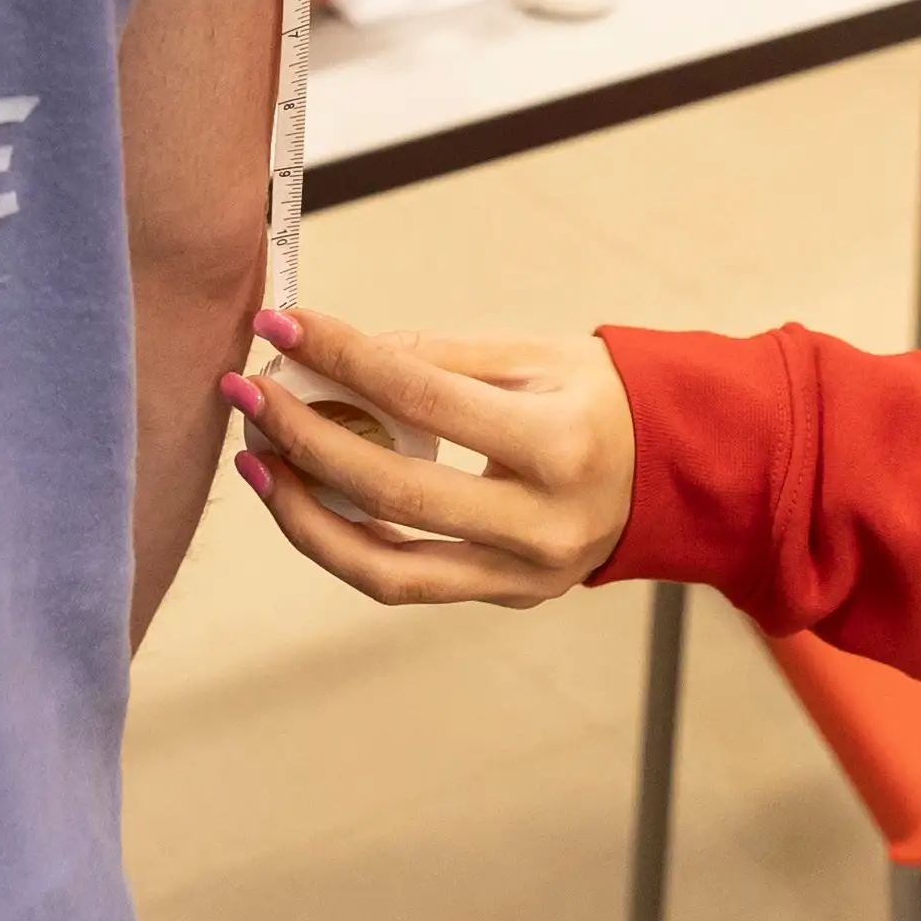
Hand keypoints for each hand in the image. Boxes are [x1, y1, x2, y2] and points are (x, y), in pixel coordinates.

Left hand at [219, 304, 631, 605]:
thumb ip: (438, 357)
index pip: (421, 397)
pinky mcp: (506, 596)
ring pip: (386, 569)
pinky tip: (303, 500)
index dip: (342, 357)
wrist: (673, 472)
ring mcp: (524, 575)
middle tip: (246, 392)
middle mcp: (542, 524)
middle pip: (392, 491)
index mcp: (557, 446)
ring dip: (305, 516)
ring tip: (256, 461)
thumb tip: (337, 353)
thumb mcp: (536, 357)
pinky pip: (407, 583)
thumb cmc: (600, 399)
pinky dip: (346, 545)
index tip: (280, 323)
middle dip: (303, 438)